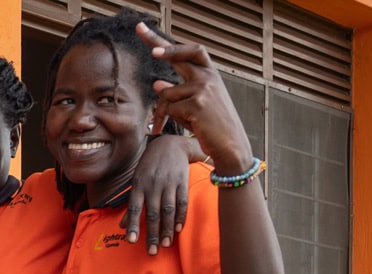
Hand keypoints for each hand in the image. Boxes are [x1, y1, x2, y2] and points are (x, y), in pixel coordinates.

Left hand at [122, 135, 191, 254]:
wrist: (170, 144)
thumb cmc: (149, 167)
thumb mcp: (136, 181)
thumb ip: (131, 204)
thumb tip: (122, 226)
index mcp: (139, 186)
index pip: (135, 208)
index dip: (133, 225)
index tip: (132, 241)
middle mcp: (153, 185)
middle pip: (152, 213)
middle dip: (152, 234)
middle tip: (152, 252)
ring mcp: (168, 183)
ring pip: (168, 210)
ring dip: (167, 229)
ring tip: (166, 244)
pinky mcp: (182, 181)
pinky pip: (182, 201)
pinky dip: (181, 216)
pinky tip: (178, 229)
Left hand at [137, 22, 254, 175]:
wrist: (230, 145)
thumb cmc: (210, 126)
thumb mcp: (193, 107)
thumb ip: (177, 93)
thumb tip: (158, 84)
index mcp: (209, 74)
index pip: (189, 51)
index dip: (169, 43)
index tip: (145, 30)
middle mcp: (208, 76)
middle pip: (179, 56)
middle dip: (159, 45)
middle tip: (141, 33)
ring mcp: (204, 88)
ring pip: (166, 93)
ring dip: (163, 111)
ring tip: (180, 122)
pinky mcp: (198, 103)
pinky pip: (170, 108)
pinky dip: (171, 120)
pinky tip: (189, 125)